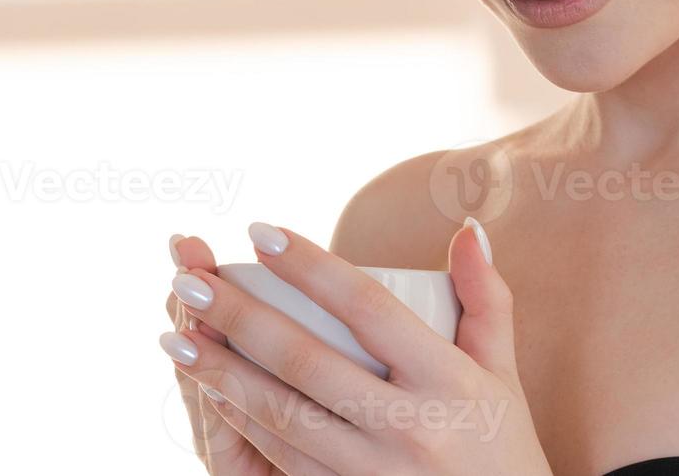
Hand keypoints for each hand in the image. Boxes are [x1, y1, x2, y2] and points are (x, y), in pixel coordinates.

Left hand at [160, 219, 552, 475]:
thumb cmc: (501, 447)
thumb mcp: (502, 373)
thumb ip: (486, 297)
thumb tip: (467, 227)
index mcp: (449, 381)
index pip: (367, 308)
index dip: (311, 266)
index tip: (260, 231)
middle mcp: (410, 428)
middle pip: (307, 361)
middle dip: (238, 317)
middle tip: (189, 279)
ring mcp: (374, 474)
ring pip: (281, 415)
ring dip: (220, 373)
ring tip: (176, 334)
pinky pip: (283, 458)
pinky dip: (241, 423)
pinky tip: (209, 393)